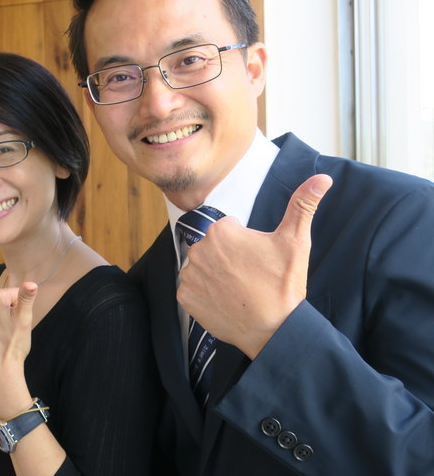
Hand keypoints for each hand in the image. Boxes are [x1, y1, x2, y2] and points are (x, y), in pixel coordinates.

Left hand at [0, 282, 37, 415]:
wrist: (0, 367)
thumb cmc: (14, 343)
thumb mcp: (24, 318)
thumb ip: (26, 297)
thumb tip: (31, 283)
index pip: (14, 293)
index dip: (20, 306)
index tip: (19, 319)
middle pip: (2, 299)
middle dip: (9, 309)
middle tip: (12, 326)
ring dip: (0, 316)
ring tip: (4, 332)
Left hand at [177, 174, 332, 358]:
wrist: (273, 330)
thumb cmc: (283, 285)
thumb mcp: (295, 241)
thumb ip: (303, 205)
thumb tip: (323, 177)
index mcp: (220, 232)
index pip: (229, 230)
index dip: (246, 244)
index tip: (258, 260)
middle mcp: (198, 250)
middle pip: (214, 248)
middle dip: (229, 258)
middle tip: (250, 276)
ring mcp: (189, 275)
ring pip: (203, 268)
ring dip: (216, 275)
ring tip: (239, 289)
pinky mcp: (185, 297)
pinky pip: (192, 289)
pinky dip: (205, 294)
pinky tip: (225, 300)